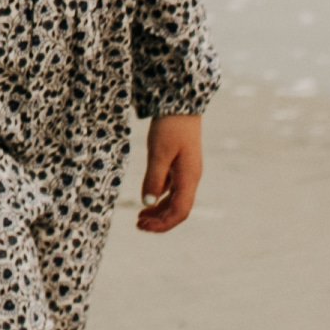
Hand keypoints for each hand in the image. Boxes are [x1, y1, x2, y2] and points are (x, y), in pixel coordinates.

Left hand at [136, 111, 205, 232]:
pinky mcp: (181, 165)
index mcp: (189, 177)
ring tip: (140, 217)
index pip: (180, 212)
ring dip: (159, 211)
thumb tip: (147, 203)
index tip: (142, 226)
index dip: (162, 224)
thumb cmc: (170, 126)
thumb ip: (154, 178)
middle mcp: (191, 178)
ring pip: (175, 200)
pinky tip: (148, 199)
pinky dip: (160, 198)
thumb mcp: (158, 152)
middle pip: (178, 209)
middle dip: (159, 221)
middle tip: (138, 225)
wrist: (180, 103)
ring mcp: (187, 172)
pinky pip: (172, 189)